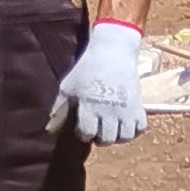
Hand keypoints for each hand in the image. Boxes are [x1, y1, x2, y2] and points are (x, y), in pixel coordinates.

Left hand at [48, 19, 145, 144]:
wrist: (113, 52)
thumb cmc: (87, 69)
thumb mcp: (68, 86)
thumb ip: (59, 108)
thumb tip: (49, 129)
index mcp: (90, 105)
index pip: (87, 133)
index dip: (83, 134)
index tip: (83, 128)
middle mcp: (109, 110)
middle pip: (107, 138)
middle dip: (100, 138)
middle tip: (98, 129)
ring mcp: (126, 109)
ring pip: (125, 137)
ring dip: (117, 136)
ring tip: (112, 128)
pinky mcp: (139, 105)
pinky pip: (140, 128)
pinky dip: (133, 130)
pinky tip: (125, 123)